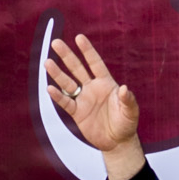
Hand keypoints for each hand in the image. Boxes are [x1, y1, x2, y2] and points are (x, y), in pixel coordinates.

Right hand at [44, 34, 146, 179]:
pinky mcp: (77, 112)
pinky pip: (66, 102)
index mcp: (106, 83)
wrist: (117, 141)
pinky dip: (58, 96)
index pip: (95, 63)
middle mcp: (92, 88)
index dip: (87, 51)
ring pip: (68, 83)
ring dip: (57, 74)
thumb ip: (128, 100)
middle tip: (56, 43)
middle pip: (77, 69)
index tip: (79, 37)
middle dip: (67, 56)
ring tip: (47, 62)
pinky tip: (50, 88)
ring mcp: (83, 99)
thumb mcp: (131, 111)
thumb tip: (125, 88)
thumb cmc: (126, 123)